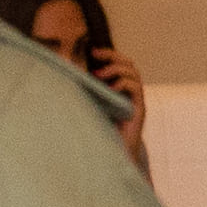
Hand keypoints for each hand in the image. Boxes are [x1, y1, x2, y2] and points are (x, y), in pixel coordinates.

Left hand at [83, 38, 154, 176]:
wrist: (112, 156)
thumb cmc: (98, 133)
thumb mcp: (89, 107)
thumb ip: (85, 92)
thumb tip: (66, 76)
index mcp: (119, 90)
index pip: (119, 64)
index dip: (108, 54)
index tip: (92, 50)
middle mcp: (130, 93)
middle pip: (129, 64)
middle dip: (113, 56)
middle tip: (96, 55)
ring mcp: (136, 101)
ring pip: (133, 73)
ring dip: (116, 69)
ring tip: (100, 75)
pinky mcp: (139, 110)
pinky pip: (135, 88)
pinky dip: (123, 84)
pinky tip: (111, 89)